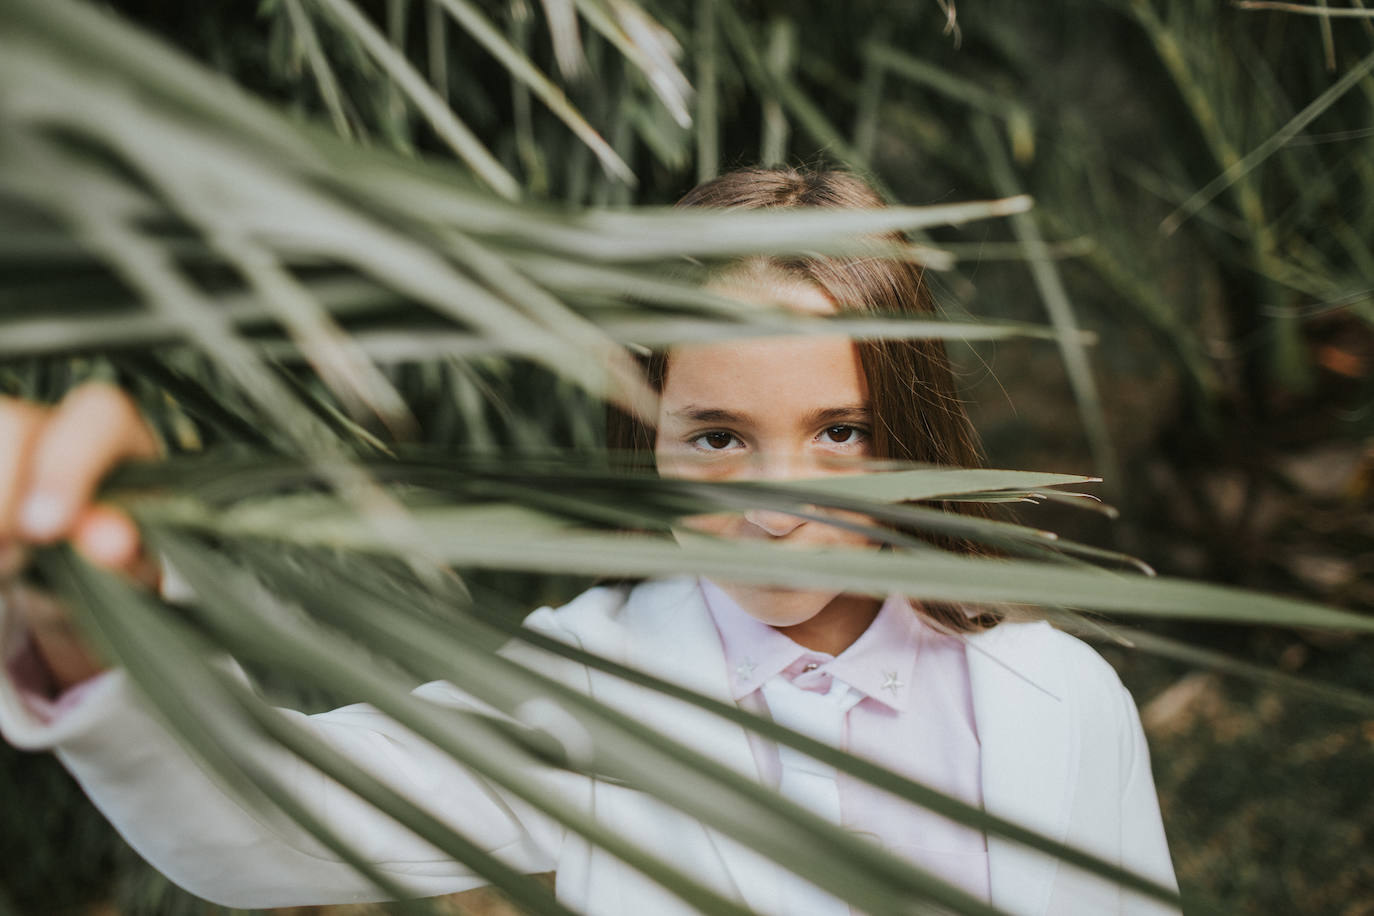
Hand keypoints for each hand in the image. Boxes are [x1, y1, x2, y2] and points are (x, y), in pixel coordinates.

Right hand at [0, 383, 162, 688]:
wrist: (81, 595)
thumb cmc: (122, 577)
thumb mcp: (133, 576)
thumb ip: (125, 556)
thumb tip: (110, 539)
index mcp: (121, 442)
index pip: (98, 414)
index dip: (68, 464)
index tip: (47, 530)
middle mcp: (54, 427)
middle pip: (11, 420)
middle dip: (1, 491)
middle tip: (6, 555)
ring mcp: (10, 443)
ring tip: (1, 563)